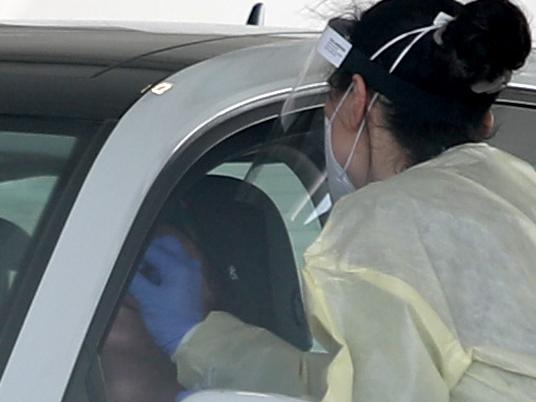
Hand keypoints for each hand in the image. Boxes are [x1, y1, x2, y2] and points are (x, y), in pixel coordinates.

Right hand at [129, 235, 203, 355]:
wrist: (188, 339)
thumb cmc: (169, 321)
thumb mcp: (147, 299)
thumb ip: (135, 279)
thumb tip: (126, 269)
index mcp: (178, 266)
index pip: (153, 249)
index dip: (136, 255)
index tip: (126, 262)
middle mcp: (188, 265)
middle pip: (167, 244)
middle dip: (150, 249)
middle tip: (136, 262)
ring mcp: (192, 272)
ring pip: (173, 253)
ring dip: (157, 258)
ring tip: (142, 272)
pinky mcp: (191, 281)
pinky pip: (177, 265)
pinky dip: (164, 267)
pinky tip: (153, 279)